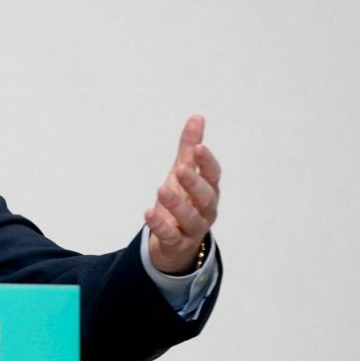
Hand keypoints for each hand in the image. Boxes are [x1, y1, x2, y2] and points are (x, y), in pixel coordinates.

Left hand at [144, 115, 220, 274]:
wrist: (176, 242)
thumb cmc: (183, 201)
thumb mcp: (183, 173)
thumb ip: (189, 148)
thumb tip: (197, 117)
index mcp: (208, 190)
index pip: (213, 175)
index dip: (207, 162)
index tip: (198, 147)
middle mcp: (205, 210)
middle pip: (205, 197)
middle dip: (194, 182)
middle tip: (181, 168)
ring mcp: (193, 228)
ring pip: (190, 217)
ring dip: (176, 204)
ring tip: (160, 189)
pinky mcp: (177, 243)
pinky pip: (170, 235)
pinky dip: (160, 225)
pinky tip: (147, 212)